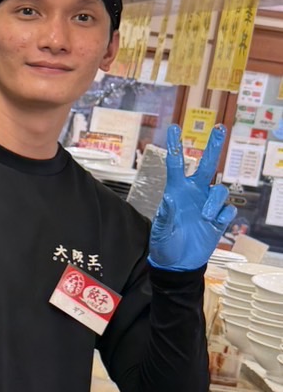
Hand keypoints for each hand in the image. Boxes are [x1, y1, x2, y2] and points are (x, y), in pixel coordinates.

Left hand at [149, 124, 235, 271]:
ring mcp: (208, 206)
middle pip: (207, 165)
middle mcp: (194, 194)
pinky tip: (214, 223)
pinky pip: (229, 210)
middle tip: (218, 128)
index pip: (176, 164)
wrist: (178, 264)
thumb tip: (171, 198)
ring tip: (205, 217)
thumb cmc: (165, 245)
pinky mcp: (219, 220)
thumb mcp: (161, 231)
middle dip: (213, 146)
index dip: (176, 146)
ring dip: (214, 201)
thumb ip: (166, 216)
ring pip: (220, 190)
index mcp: (177, 191)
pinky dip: (223, 215)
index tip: (174, 127)